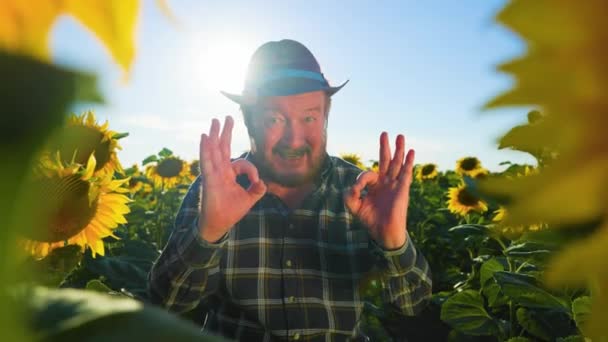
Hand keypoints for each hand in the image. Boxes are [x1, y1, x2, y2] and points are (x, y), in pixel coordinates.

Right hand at [198, 116, 266, 241]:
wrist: (219, 224)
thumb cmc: (231, 212)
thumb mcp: (249, 199)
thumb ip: (257, 190)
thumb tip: (264, 183)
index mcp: (229, 175)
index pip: (241, 162)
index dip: (251, 169)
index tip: (256, 180)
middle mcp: (220, 171)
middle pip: (222, 148)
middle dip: (225, 132)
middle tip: (226, 117)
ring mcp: (213, 174)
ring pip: (214, 151)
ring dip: (214, 135)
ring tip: (214, 121)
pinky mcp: (209, 179)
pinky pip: (207, 162)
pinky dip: (205, 149)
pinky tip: (205, 137)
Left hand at [344, 132, 414, 249]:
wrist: (383, 233)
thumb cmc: (370, 220)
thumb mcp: (354, 206)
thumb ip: (350, 193)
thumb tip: (356, 184)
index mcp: (375, 186)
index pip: (368, 174)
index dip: (363, 179)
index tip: (359, 189)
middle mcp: (386, 183)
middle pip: (385, 161)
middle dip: (385, 147)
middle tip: (384, 133)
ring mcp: (395, 185)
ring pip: (397, 164)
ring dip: (399, 150)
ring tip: (401, 136)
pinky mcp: (402, 190)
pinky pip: (406, 173)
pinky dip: (408, 162)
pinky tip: (411, 151)